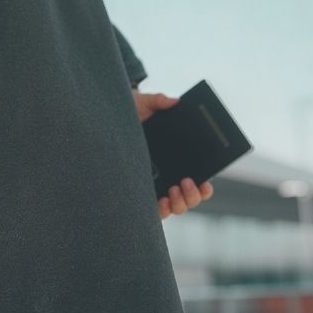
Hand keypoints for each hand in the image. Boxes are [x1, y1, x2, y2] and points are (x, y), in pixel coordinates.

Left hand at [133, 90, 215, 218]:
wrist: (107, 123)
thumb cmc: (128, 116)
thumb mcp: (143, 105)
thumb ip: (158, 100)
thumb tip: (174, 101)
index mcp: (178, 160)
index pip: (198, 179)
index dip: (205, 187)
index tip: (205, 182)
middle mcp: (169, 177)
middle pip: (190, 197)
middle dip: (193, 195)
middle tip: (186, 181)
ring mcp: (155, 187)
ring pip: (177, 207)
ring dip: (180, 203)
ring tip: (173, 190)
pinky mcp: (139, 194)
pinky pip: (155, 212)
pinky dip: (161, 210)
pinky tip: (160, 201)